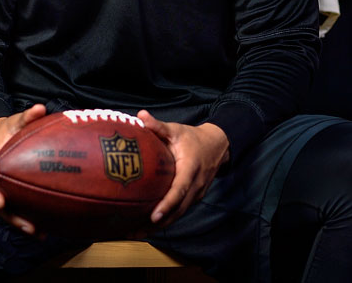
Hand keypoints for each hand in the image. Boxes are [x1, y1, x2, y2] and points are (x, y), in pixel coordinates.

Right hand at [0, 103, 46, 234]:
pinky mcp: (11, 193)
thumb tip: (39, 108)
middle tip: (29, 227)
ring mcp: (1, 189)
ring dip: (22, 224)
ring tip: (40, 233)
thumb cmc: (6, 130)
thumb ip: (26, 116)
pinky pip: (18, 208)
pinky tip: (46, 228)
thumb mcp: (14, 120)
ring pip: (9, 211)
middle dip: (12, 218)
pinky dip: (28, 218)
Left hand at [137, 109, 229, 228]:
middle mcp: (195, 186)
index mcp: (190, 169)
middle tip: (134, 232)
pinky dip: (164, 221)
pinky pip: (178, 212)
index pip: (179, 190)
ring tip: (135, 234)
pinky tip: (145, 226)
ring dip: (158, 227)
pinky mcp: (192, 199)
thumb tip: (140, 116)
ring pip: (177, 215)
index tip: (153, 216)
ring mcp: (195, 195)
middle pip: (177, 210)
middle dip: (156, 224)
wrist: (217, 146)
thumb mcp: (176, 130)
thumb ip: (158, 126)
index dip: (167, 204)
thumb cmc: (193, 138)